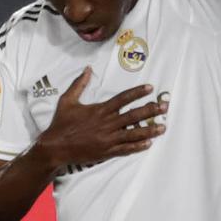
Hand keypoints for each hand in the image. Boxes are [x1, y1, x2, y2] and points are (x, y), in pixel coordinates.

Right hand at [35, 67, 166, 168]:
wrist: (55, 147)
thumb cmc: (61, 124)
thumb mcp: (67, 100)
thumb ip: (79, 84)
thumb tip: (87, 69)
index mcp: (100, 110)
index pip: (123, 99)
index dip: (138, 92)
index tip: (150, 88)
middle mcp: (107, 123)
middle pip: (134, 116)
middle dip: (151, 110)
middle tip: (164, 107)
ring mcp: (108, 139)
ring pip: (134, 133)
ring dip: (150, 130)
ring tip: (163, 127)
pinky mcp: (107, 151)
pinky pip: (126, 149)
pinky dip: (138, 146)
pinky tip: (148, 143)